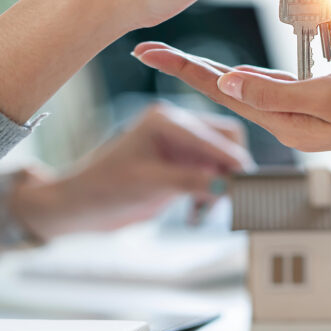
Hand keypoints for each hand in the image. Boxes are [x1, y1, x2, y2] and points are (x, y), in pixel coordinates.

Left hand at [10, 103, 253, 237]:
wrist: (81, 205)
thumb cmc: (104, 189)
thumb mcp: (149, 185)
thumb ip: (191, 181)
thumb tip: (228, 185)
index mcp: (165, 120)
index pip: (214, 136)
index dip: (233, 161)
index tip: (249, 185)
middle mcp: (176, 125)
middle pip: (225, 140)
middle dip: (229, 171)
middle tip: (228, 201)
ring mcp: (179, 143)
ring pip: (222, 158)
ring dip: (221, 184)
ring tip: (204, 211)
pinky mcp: (180, 162)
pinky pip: (211, 171)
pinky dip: (211, 191)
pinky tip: (197, 211)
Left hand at [131, 42, 330, 178]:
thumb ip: (279, 94)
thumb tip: (229, 84)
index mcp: (287, 124)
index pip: (222, 93)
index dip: (183, 70)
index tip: (147, 51)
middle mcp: (290, 124)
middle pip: (226, 92)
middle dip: (187, 70)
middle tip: (149, 48)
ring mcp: (306, 116)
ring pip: (247, 91)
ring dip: (213, 73)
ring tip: (180, 57)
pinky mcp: (323, 105)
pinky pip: (274, 89)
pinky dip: (249, 76)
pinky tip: (238, 70)